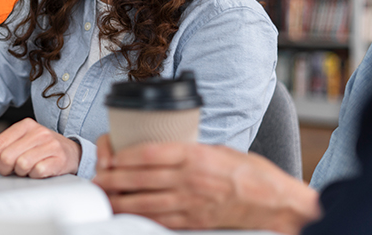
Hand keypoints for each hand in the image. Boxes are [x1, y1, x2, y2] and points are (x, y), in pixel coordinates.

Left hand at [0, 118, 80, 178]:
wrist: (72, 152)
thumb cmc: (43, 148)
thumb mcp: (19, 143)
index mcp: (25, 126)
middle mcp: (38, 132)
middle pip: (8, 156)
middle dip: (5, 168)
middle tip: (10, 170)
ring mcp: (50, 144)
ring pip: (22, 165)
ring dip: (21, 172)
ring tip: (27, 168)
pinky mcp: (59, 158)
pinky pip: (37, 172)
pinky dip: (34, 175)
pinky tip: (39, 171)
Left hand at [92, 134, 320, 232]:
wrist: (273, 201)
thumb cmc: (249, 172)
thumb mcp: (218, 149)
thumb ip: (189, 150)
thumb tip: (163, 149)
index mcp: (195, 155)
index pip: (150, 152)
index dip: (125, 156)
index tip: (111, 157)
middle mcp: (190, 178)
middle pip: (142, 177)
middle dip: (115, 179)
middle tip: (98, 179)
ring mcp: (191, 201)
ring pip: (146, 201)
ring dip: (121, 200)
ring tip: (105, 198)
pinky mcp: (195, 220)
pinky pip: (162, 219)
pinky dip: (142, 218)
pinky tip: (129, 215)